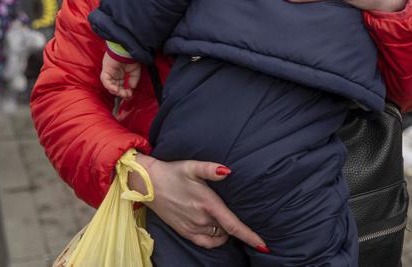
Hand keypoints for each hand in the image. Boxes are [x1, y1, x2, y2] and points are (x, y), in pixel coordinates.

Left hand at [100, 52, 140, 98]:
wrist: (126, 49)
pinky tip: (116, 89)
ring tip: (122, 93)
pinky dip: (110, 86)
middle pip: (115, 88)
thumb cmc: (131, 57)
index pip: (121, 86)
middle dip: (121, 93)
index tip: (130, 95)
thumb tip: (131, 88)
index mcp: (121, 75)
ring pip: (110, 86)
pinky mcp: (106, 71)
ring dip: (116, 91)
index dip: (125, 92)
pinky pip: (106, 81)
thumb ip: (134, 80)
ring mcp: (109, 73)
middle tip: (127, 95)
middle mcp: (114, 75)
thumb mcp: (135, 71)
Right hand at [128, 153, 267, 252]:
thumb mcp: (192, 166)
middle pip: (227, 229)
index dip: (250, 236)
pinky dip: (215, 239)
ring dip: (225, 230)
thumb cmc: (172, 172)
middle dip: (235, 226)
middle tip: (234, 212)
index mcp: (208, 204)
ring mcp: (192, 228)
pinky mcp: (184, 232)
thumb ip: (211, 169)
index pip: (234, 225)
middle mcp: (202, 220)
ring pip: (218, 236)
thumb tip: (228, 171)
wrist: (148, 184)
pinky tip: (215, 230)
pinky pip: (206, 242)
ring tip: (224, 218)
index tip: (263, 245)